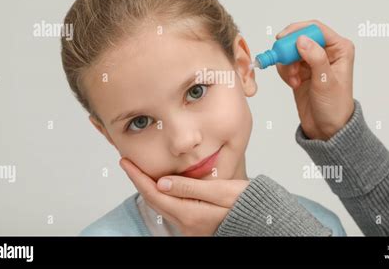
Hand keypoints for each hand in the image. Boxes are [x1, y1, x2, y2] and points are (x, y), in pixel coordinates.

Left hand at [119, 158, 248, 235]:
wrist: (262, 221)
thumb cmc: (247, 203)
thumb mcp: (221, 191)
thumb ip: (190, 187)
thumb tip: (162, 182)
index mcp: (190, 214)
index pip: (154, 193)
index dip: (137, 177)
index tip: (126, 162)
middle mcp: (186, 224)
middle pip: (153, 200)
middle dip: (139, 180)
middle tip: (129, 163)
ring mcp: (190, 227)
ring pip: (161, 205)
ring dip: (148, 187)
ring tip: (141, 170)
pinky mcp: (195, 225)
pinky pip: (171, 208)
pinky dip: (161, 194)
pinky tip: (162, 183)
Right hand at [275, 20, 354, 139]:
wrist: (327, 128)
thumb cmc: (335, 107)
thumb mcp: (326, 82)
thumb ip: (316, 58)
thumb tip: (302, 40)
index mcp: (339, 48)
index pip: (316, 29)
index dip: (297, 31)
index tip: (282, 40)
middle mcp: (326, 51)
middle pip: (299, 37)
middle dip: (289, 51)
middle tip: (283, 63)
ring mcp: (312, 60)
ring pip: (290, 50)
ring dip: (286, 64)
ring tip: (293, 80)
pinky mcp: (301, 70)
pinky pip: (286, 62)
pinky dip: (284, 71)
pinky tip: (293, 83)